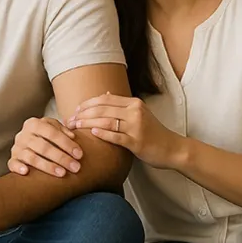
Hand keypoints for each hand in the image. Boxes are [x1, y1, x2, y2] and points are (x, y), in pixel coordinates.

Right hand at [7, 116, 82, 177]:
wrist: (29, 142)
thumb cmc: (46, 136)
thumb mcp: (53, 128)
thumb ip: (63, 130)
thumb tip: (73, 137)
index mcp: (33, 124)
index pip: (51, 132)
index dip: (66, 143)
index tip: (79, 154)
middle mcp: (23, 135)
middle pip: (43, 146)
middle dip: (61, 157)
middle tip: (75, 167)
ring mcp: (17, 148)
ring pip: (31, 157)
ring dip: (47, 166)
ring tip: (62, 173)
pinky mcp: (12, 159)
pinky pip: (13, 163)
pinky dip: (18, 167)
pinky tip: (27, 172)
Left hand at [68, 92, 183, 169]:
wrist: (172, 148)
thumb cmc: (153, 132)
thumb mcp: (139, 113)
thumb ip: (122, 105)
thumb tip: (104, 94)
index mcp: (134, 103)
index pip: (105, 99)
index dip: (87, 104)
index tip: (75, 109)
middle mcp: (135, 112)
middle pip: (102, 109)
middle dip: (83, 114)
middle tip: (69, 119)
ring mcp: (136, 127)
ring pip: (106, 121)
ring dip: (87, 123)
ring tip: (75, 126)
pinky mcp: (137, 141)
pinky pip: (116, 136)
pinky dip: (102, 134)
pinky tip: (92, 134)